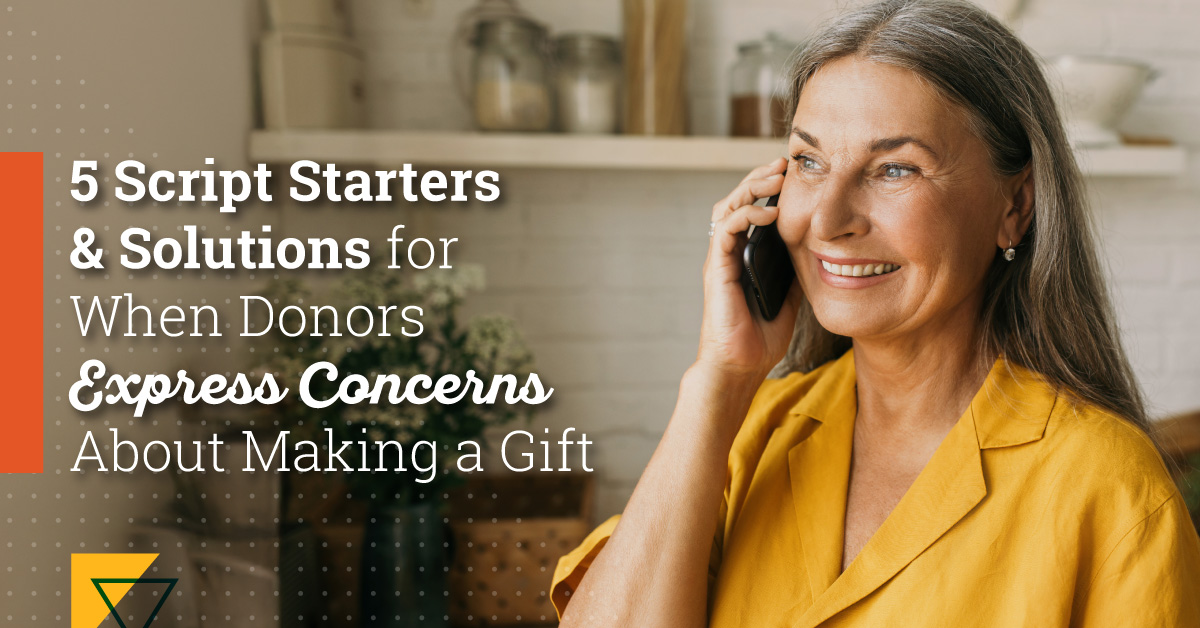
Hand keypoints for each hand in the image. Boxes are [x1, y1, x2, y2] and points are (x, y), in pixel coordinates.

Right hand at [696, 157, 803, 381]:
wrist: (741, 366)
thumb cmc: (760, 338)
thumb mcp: (790, 296)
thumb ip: (796, 272)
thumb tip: (819, 252)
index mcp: (745, 256)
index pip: (753, 210)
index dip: (770, 189)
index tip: (796, 176)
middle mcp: (729, 252)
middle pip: (738, 200)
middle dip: (760, 178)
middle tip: (785, 165)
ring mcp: (721, 259)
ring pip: (728, 207)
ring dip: (751, 187)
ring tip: (776, 177)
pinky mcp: (716, 268)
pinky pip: (726, 229)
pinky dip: (746, 214)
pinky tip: (768, 211)